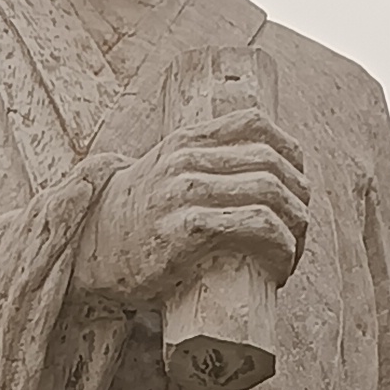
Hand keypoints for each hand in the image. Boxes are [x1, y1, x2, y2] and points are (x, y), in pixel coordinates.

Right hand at [76, 108, 309, 307]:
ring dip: (295, 228)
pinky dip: (281, 245)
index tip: (298, 184)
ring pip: (269, 194)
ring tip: (292, 253)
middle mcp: (186, 161)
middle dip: (298, 199)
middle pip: (271, 164)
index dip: (290, 152)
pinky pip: (253, 225)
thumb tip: (253, 170)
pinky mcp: (185, 231)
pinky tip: (282, 265)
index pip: (256, 124)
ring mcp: (184, 194)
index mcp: (185, 140)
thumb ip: (198, 163)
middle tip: (299, 231)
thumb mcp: (162, 173)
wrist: (90, 251)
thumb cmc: (137, 219)